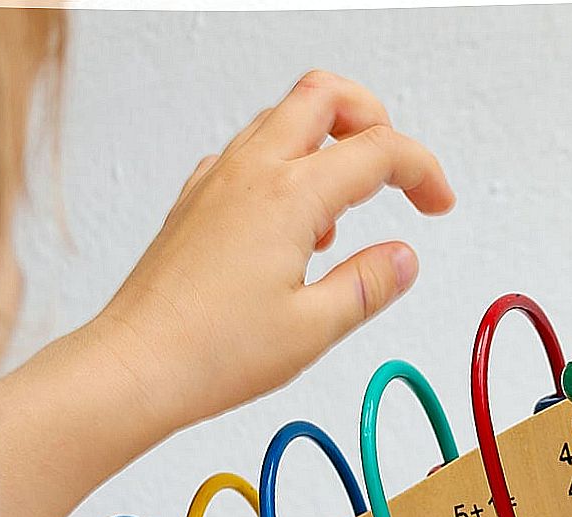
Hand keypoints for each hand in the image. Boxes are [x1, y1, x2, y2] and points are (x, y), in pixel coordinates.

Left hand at [0, 70, 452, 516]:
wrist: (134, 366)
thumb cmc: (210, 352)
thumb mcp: (313, 329)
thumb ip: (368, 284)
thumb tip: (402, 258)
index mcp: (288, 196)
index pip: (377, 150)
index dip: (422, 171)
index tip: (437, 204)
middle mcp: (249, 172)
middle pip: (325, 95)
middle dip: (374, 118)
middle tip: (395, 168)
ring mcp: (216, 180)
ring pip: (284, 118)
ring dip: (328, 143)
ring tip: (345, 212)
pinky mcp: (196, 201)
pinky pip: (250, 153)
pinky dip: (287, 167)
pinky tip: (294, 227)